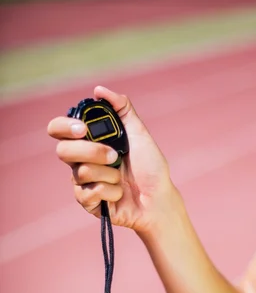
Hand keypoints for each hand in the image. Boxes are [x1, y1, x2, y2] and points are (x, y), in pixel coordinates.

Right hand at [47, 85, 173, 232]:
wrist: (159, 198)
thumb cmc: (151, 167)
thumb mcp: (140, 134)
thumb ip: (122, 109)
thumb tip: (99, 90)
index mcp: (89, 141)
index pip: (59, 129)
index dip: (64, 127)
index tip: (83, 129)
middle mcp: (81, 160)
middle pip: (63, 151)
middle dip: (93, 152)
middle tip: (115, 156)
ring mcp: (83, 182)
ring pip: (81, 172)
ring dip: (109, 174)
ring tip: (122, 178)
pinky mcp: (87, 202)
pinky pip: (88, 193)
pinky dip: (110, 192)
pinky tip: (120, 194)